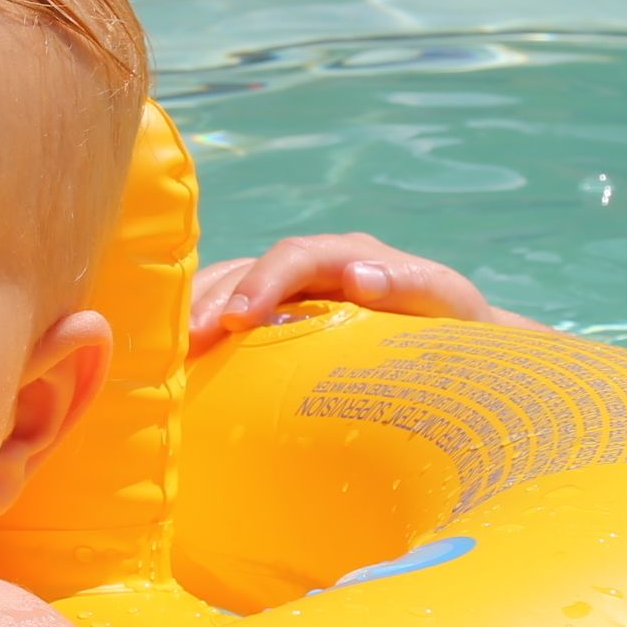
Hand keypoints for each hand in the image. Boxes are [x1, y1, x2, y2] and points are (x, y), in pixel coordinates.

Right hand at [190, 232, 504, 351]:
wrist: (459, 350)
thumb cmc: (459, 329)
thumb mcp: (448, 304)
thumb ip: (411, 284)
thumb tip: (360, 275)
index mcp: (350, 256)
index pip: (298, 256)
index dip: (264, 281)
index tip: (238, 320)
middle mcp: (313, 269)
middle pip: (247, 268)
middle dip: (209, 301)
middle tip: (182, 345)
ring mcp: (288, 296)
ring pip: (226, 289)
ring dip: (192, 317)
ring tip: (167, 360)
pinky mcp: (274, 326)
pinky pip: (226, 321)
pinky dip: (198, 337)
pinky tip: (177, 370)